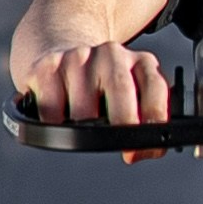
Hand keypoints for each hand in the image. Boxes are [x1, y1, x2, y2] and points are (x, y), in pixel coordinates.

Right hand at [21, 36, 173, 143]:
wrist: (61, 52)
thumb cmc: (102, 85)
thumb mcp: (133, 94)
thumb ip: (145, 118)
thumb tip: (147, 151)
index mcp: (139, 62)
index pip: (155, 87)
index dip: (155, 118)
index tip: (150, 146)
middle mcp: (111, 54)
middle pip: (121, 90)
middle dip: (123, 126)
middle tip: (122, 148)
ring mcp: (78, 58)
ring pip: (83, 109)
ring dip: (84, 129)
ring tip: (84, 130)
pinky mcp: (47, 68)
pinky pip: (52, 110)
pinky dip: (56, 124)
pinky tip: (60, 120)